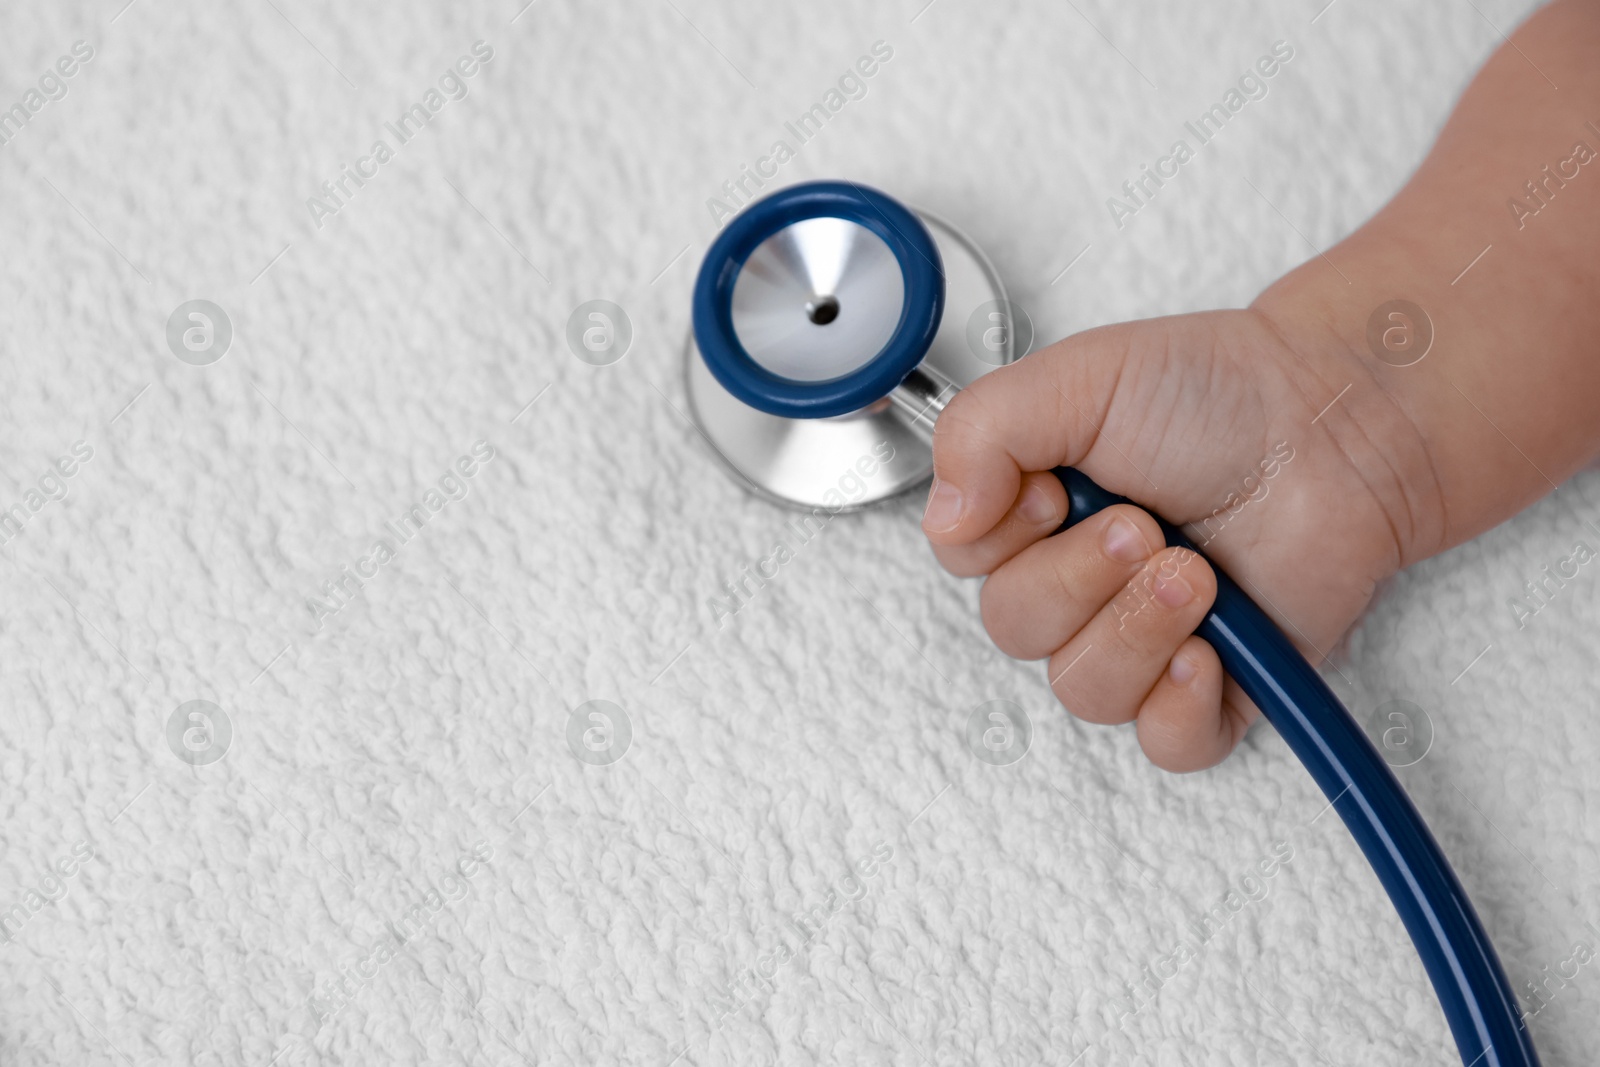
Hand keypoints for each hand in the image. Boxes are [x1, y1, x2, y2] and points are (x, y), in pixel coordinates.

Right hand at [922, 306, 1443, 770]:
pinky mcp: (1215, 688)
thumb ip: (980, 430)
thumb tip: (945, 517)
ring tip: (1196, 572)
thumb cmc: (1214, 396)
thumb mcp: (1076, 377)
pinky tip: (1208, 651)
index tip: (1053, 490)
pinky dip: (1180, 705)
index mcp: (1032, 514)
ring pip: (1085, 690)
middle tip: (1143, 525)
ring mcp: (1143, 639)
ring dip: (1135, 629)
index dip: (1002, 538)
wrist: (1335, 424)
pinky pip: (1166, 743)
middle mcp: (1078, 582)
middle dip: (1079, 579)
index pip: (965, 563)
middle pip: (1017, 630)